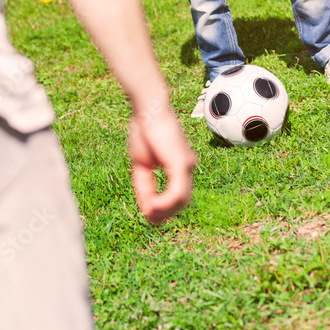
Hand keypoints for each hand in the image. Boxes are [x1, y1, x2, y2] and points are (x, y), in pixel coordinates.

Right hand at [129, 106, 195, 223]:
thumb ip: (146, 184)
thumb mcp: (142, 163)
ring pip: (182, 199)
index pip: (178, 194)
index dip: (165, 208)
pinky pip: (178, 191)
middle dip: (166, 213)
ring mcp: (187, 164)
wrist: (147, 109)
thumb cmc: (144, 130)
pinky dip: (165, 202)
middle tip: (149, 219)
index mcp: (180, 165)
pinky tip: (152, 206)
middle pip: (183, 200)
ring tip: (149, 214)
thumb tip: (148, 207)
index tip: (149, 214)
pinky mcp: (181, 163)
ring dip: (165, 211)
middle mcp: (188, 166)